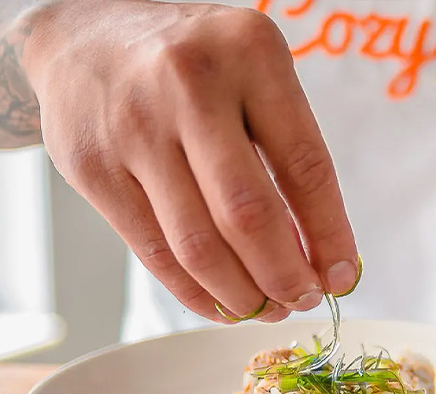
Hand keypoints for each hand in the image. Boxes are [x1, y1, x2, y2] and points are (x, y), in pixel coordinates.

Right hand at [20, 0, 358, 322]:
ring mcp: (134, 128)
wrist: (85, 35)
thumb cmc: (194, 64)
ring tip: (267, 308)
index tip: (341, 276)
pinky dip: (195, 293)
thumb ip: (286, 151)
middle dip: (285, 276)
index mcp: (251, 53)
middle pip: (249, 215)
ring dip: (242, 295)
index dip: (330, 235)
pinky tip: (222, 303)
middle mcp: (190, 85)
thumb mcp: (253, 72)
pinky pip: (153, 253)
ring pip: (198, 246)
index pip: (306, 167)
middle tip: (303, 299)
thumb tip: (317, 254)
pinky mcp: (93, 168)